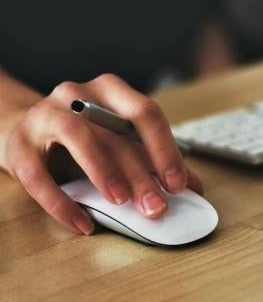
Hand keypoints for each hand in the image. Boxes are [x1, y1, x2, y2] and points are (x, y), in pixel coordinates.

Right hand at [6, 74, 202, 234]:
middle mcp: (78, 95)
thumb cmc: (84, 136)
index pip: (145, 113)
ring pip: (77, 137)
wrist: (31, 129)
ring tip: (121, 202)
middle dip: (140, 172)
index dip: (165, 148)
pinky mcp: (19, 144)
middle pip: (115, 132)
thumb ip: (153, 159)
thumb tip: (192, 186)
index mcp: (110, 91)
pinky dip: (61, 203)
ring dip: (103, 171)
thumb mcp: (119, 140)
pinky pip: (38, 174)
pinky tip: (83, 224)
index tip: (178, 183)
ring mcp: (46, 115)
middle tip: (156, 206)